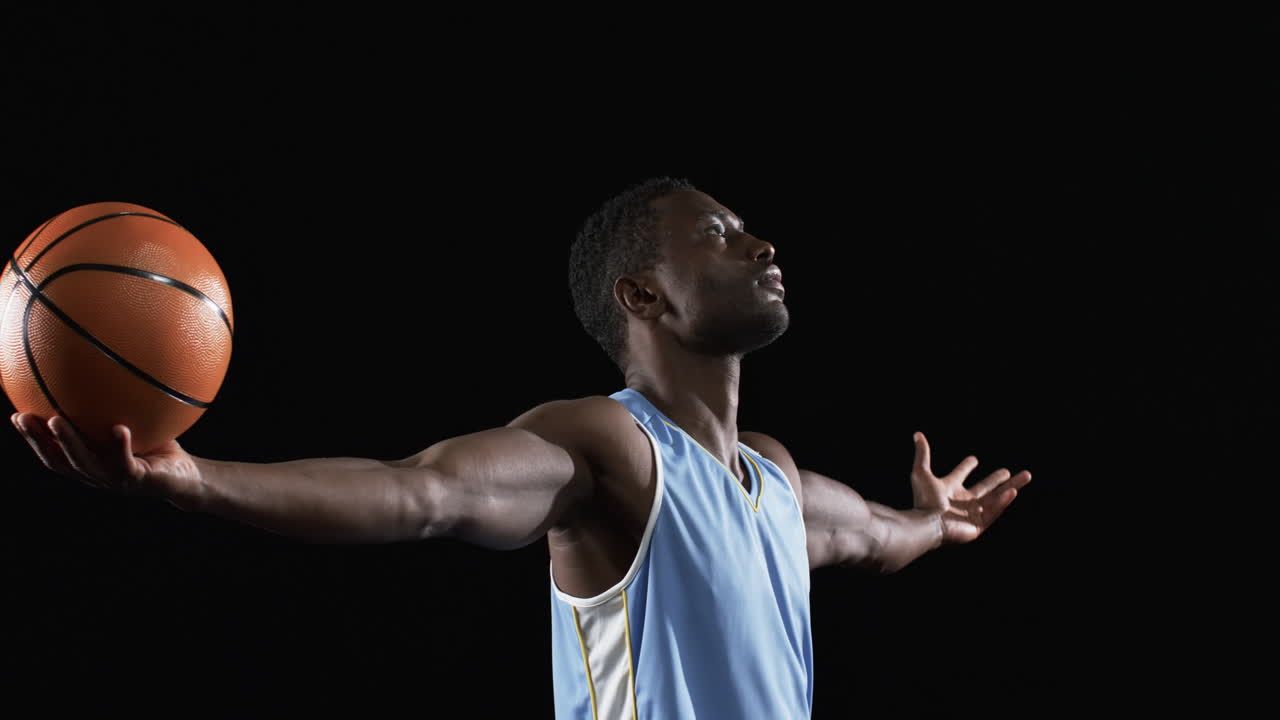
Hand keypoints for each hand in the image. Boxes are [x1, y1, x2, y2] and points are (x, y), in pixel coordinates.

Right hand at [11, 413, 202, 505]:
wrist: (187, 478)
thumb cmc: (158, 447)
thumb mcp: (136, 424)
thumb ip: (117, 408)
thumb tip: (107, 368)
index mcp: (90, 463)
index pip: (54, 453)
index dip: (33, 438)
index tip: (15, 415)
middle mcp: (97, 474)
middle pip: (59, 460)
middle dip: (38, 439)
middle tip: (23, 417)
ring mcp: (116, 480)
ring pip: (85, 462)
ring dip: (68, 441)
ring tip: (56, 420)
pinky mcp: (138, 481)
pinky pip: (126, 462)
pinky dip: (120, 446)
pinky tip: (119, 429)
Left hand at [910, 431, 1030, 543]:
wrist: (928, 524)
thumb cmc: (924, 501)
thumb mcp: (921, 473)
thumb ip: (923, 454)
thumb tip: (918, 435)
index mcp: (949, 489)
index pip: (960, 475)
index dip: (966, 466)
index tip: (974, 459)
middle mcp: (962, 502)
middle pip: (984, 488)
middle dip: (997, 480)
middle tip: (1008, 471)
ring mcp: (971, 514)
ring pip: (996, 499)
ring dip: (1011, 487)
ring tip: (1027, 475)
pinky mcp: (978, 526)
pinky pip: (994, 512)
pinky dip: (1003, 502)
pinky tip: (1013, 491)